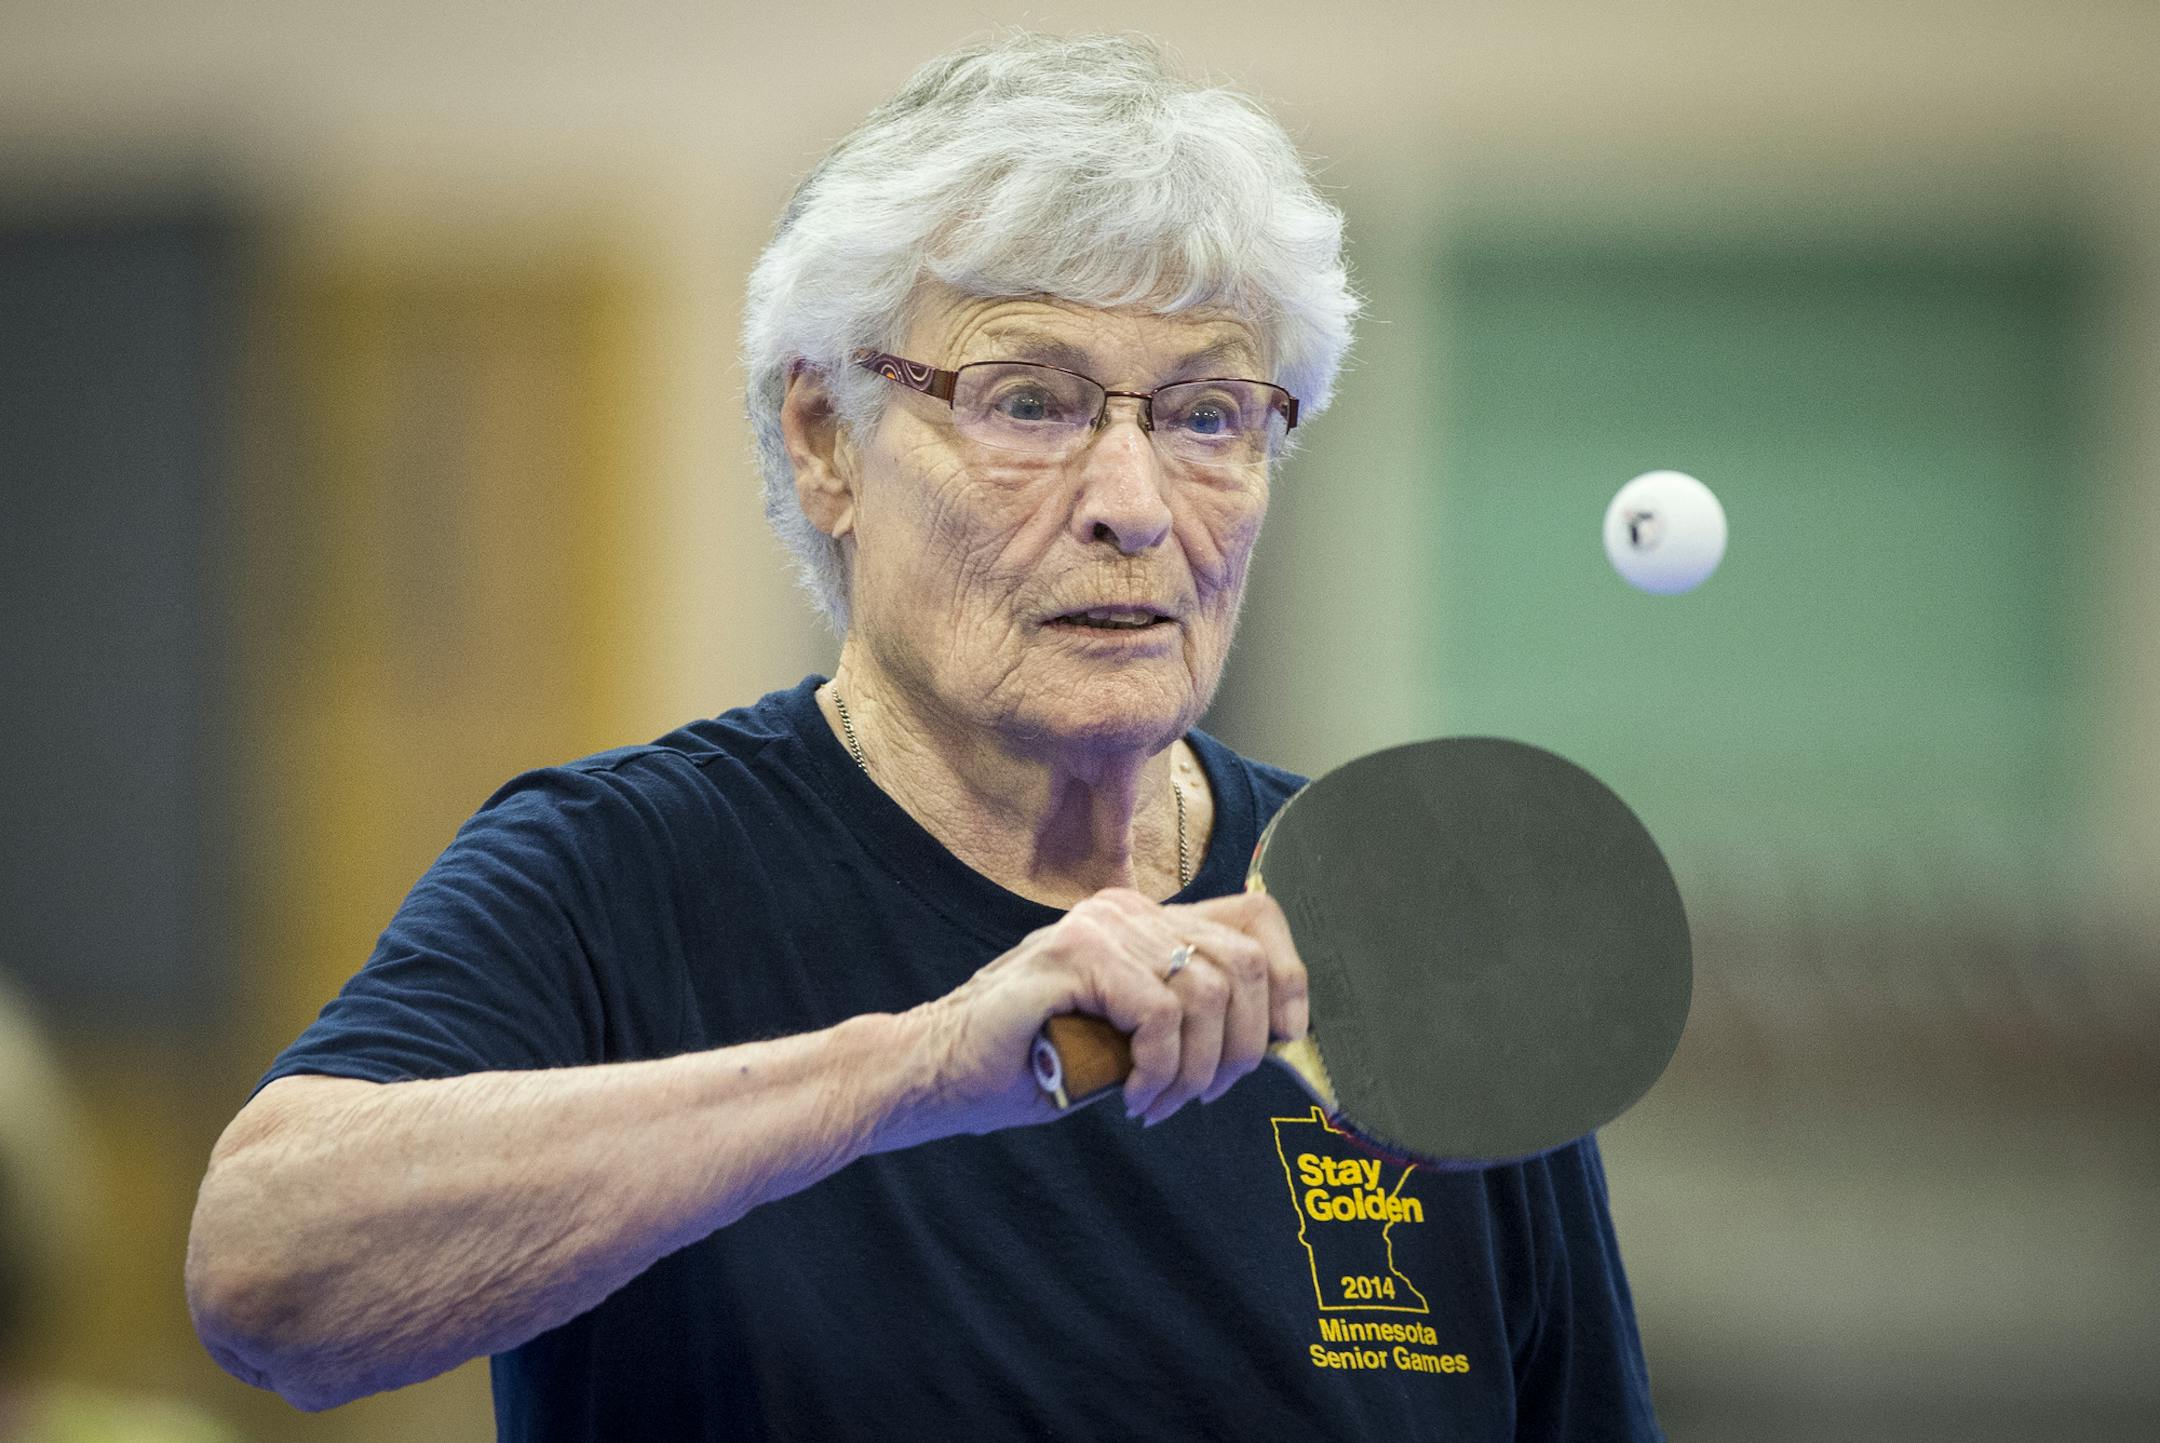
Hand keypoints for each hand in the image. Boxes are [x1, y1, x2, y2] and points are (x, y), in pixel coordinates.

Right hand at [902, 887, 1309, 1137]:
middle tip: (1199, 1096)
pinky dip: (1159, 1070)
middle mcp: (1126, 910)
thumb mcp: (1129, 1034)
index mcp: (1143, 918)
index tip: (1281, 1039)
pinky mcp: (1075, 956)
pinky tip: (1132, 1097)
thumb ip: (1184, 1014)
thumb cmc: (1032, 1061)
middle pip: (1245, 962)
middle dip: (1240, 1046)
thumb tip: (1273, 1034)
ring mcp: (1099, 926)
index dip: (1290, 979)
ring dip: (1193, 1070)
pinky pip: (1160, 1015)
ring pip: (1206, 993)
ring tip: (1156, 1103)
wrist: (939, 1073)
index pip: (1254, 919)